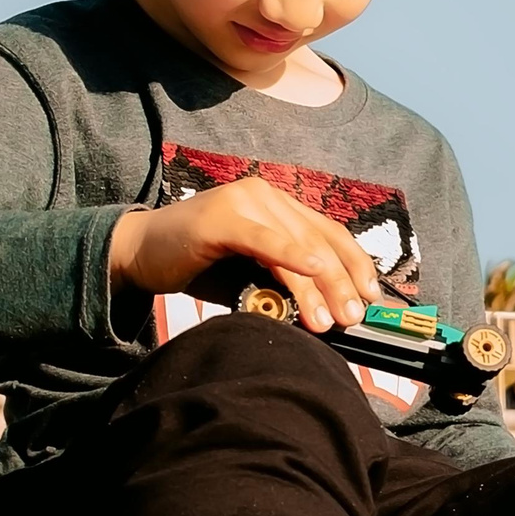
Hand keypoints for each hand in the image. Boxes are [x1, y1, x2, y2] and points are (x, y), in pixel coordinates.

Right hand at [109, 180, 379, 333]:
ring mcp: (244, 201)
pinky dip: (292, 255)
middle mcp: (266, 196)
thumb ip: (288, 282)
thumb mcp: (254, 274)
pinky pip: (264, 239)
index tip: (373, 297)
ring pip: (296, 244)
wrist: (141, 253)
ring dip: (319, 284)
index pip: (330, 233)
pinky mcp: (221, 216)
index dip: (356, 264)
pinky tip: (312, 270)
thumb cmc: (201, 266)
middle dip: (343, 282)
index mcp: (279, 206)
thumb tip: (331, 314)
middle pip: (320, 240)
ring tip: (330, 320)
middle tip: (355, 318)